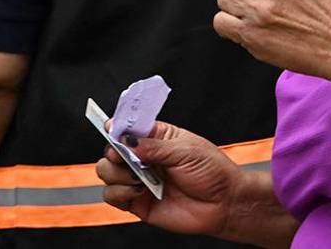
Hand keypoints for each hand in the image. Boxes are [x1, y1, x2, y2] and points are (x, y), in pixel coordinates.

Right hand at [97, 121, 241, 235]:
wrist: (223, 203)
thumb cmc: (211, 171)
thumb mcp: (185, 150)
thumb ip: (153, 147)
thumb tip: (126, 141)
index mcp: (157, 138)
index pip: (128, 128)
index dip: (116, 126)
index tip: (110, 127)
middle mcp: (145, 158)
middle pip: (111, 150)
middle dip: (113, 152)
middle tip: (125, 157)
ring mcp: (139, 180)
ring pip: (107, 172)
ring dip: (117, 173)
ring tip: (138, 178)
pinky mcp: (137, 202)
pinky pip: (113, 196)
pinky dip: (119, 193)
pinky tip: (139, 191)